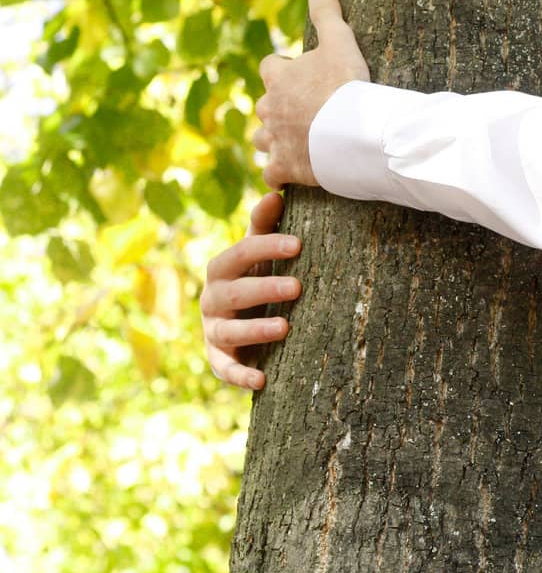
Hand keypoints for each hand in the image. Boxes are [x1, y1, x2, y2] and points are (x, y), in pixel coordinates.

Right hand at [201, 191, 302, 389]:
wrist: (238, 320)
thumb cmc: (253, 277)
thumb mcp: (258, 253)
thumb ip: (264, 226)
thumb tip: (276, 192)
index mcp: (221, 268)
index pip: (241, 253)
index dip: (268, 247)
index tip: (299, 245)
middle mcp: (212, 299)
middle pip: (233, 293)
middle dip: (264, 288)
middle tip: (298, 287)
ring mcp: (213, 330)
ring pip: (228, 331)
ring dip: (255, 330)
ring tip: (285, 329)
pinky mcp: (218, 358)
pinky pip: (224, 369)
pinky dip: (240, 375)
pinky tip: (261, 380)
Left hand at [254, 0, 369, 188]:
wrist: (351, 130)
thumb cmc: (345, 85)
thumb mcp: (340, 41)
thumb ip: (327, 14)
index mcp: (279, 77)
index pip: (270, 67)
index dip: (283, 70)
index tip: (301, 75)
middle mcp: (268, 108)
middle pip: (263, 106)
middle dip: (278, 108)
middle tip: (306, 111)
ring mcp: (274, 139)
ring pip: (262, 140)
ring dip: (274, 140)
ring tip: (297, 142)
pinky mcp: (283, 167)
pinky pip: (272, 174)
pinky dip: (279, 173)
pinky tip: (292, 174)